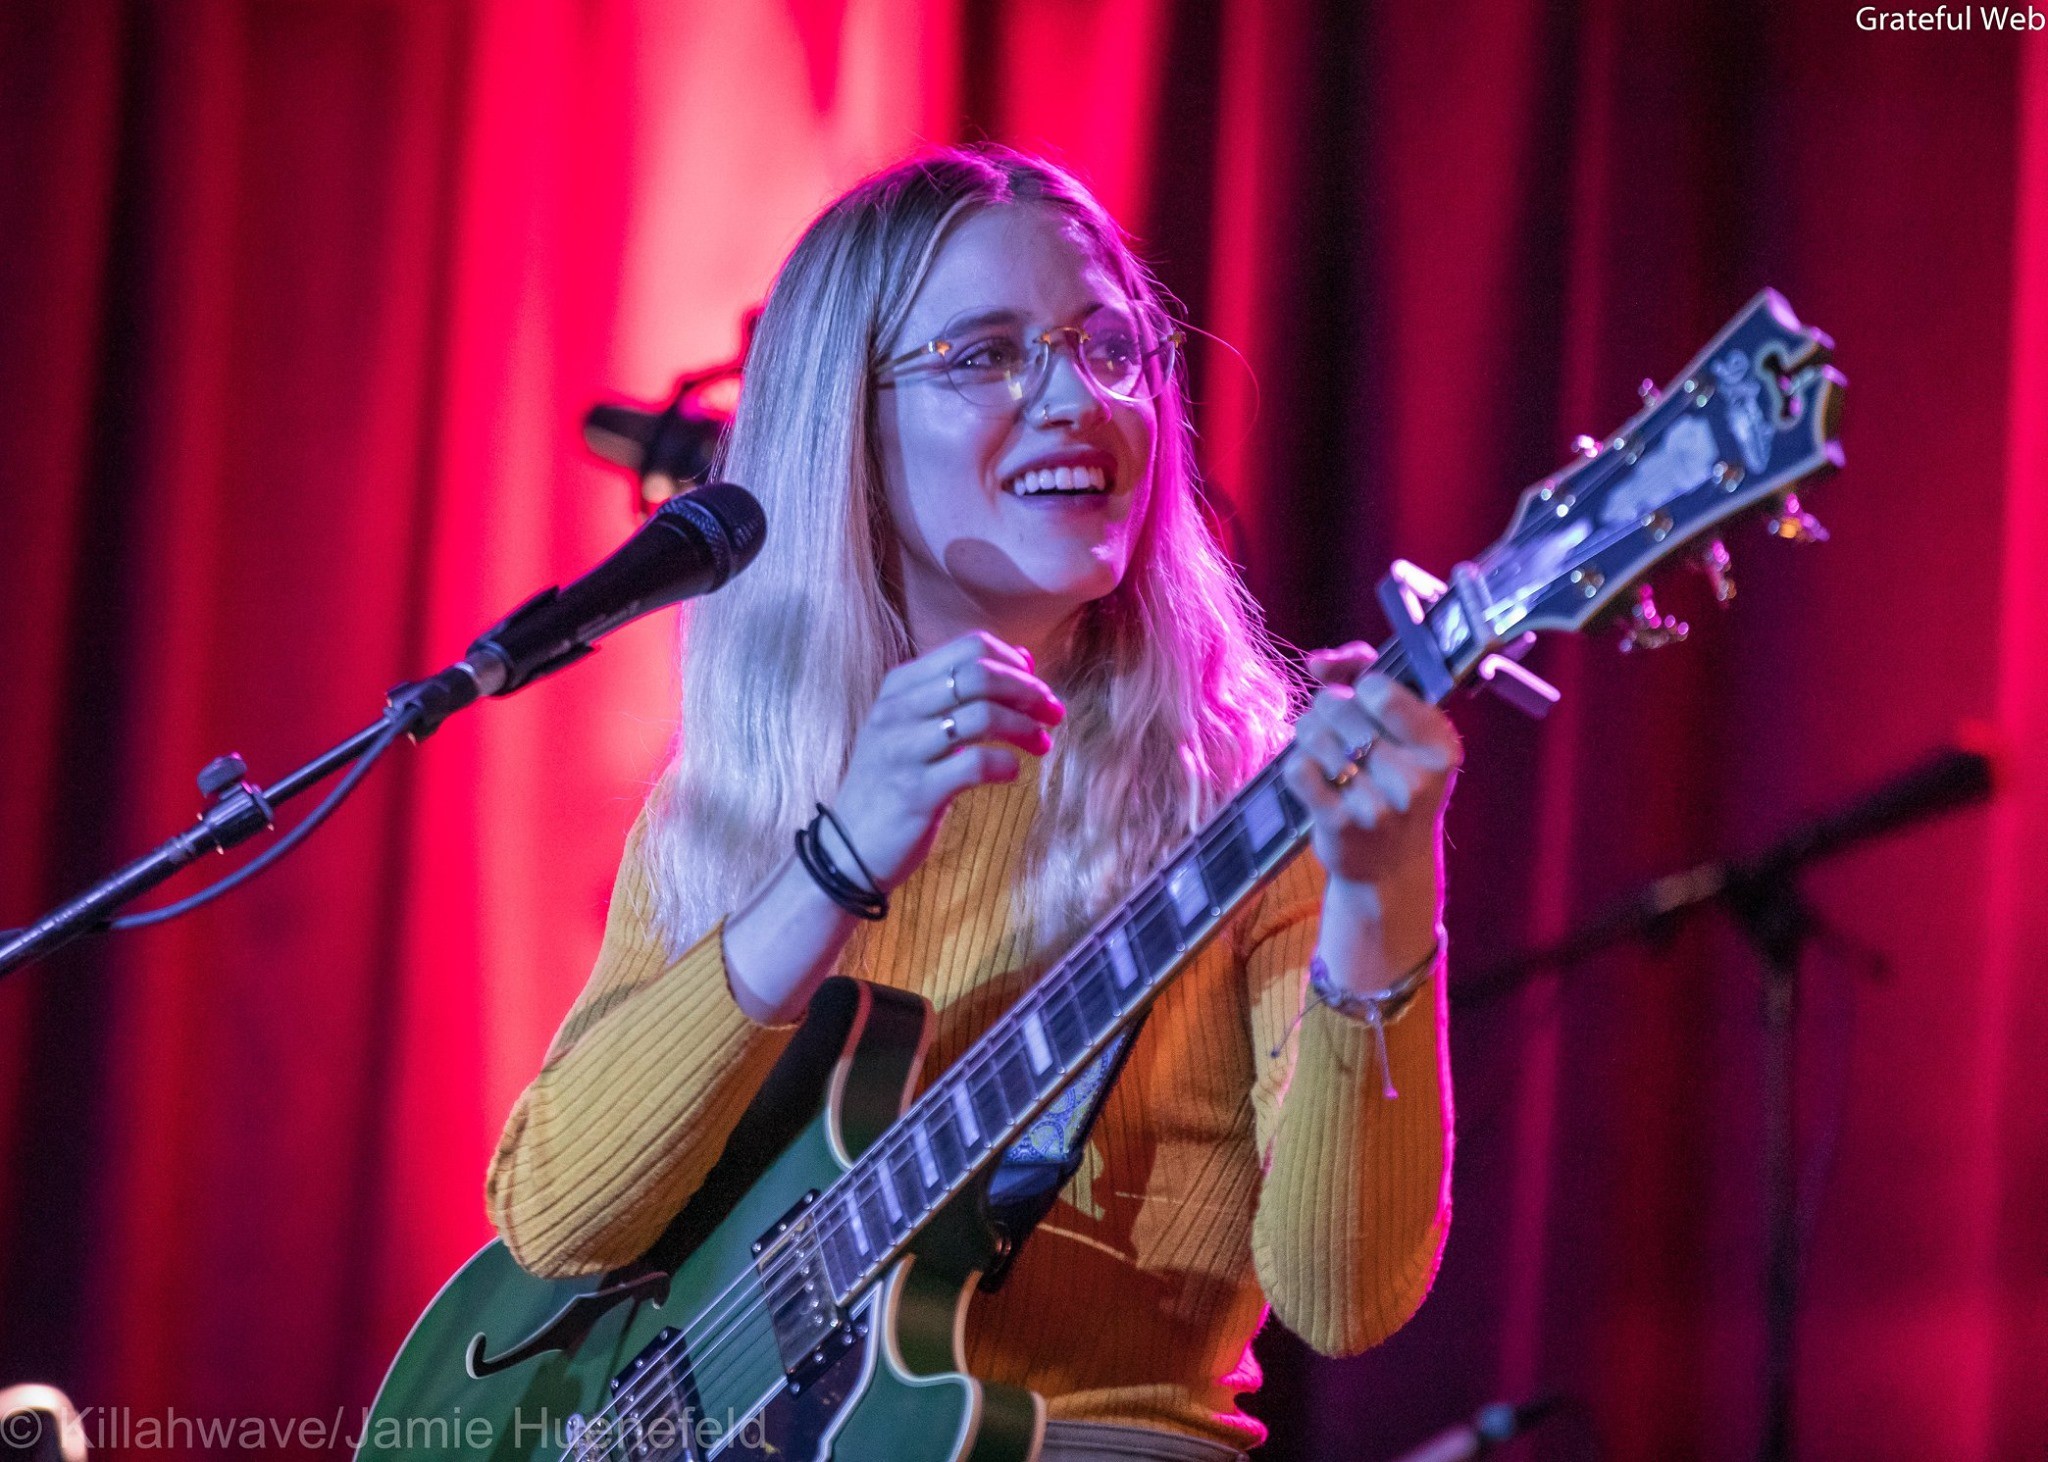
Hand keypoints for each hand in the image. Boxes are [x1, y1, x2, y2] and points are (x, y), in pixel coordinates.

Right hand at [825, 631, 1064, 890]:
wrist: (848, 847)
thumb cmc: (893, 783)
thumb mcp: (916, 727)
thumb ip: (963, 693)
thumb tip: (1024, 661)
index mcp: (900, 686)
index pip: (969, 646)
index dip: (1014, 661)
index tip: (1037, 685)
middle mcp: (898, 710)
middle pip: (980, 674)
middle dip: (1029, 690)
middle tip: (1052, 712)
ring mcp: (904, 749)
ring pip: (983, 714)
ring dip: (1025, 727)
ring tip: (1041, 745)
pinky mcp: (917, 791)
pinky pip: (976, 764)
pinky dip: (1006, 764)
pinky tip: (1011, 772)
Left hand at [1282, 643, 1460, 954]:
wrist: (1390, 864)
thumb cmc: (1393, 778)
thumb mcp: (1402, 728)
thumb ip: (1364, 673)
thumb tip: (1317, 662)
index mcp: (1441, 747)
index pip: (1378, 689)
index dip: (1360, 688)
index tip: (1366, 703)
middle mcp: (1416, 778)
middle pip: (1337, 707)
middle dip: (1328, 710)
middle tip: (1339, 731)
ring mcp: (1378, 806)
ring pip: (1313, 734)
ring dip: (1309, 736)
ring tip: (1326, 754)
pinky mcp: (1340, 825)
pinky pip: (1296, 768)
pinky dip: (1298, 765)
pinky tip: (1316, 780)